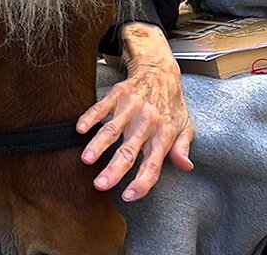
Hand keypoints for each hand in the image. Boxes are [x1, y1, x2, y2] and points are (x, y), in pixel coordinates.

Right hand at [78, 22, 194, 201]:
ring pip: (112, 129)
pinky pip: (101, 107)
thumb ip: (183, 148)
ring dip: (98, 144)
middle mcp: (147, 123)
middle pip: (129, 150)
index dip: (142, 182)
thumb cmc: (171, 103)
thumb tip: (186, 166)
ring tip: (86, 159)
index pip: (153, 164)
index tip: (129, 196)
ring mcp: (131, 108)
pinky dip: (90, 117)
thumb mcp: (186, 126)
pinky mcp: (117, 95)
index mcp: (164, 135)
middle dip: (114, 169)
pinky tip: (80, 129)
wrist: (160, 71)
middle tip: (100, 184)